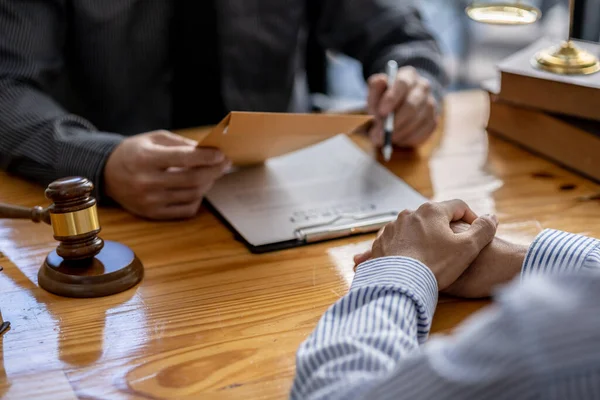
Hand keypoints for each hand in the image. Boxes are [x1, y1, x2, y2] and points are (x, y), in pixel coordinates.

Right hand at [104, 130, 229, 219]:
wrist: (108, 173)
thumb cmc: (136, 152)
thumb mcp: (154, 139)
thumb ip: (182, 144)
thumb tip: (210, 151)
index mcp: (145, 158)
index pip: (183, 158)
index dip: (206, 157)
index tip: (222, 154)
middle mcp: (146, 181)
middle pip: (192, 179)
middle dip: (214, 170)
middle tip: (225, 163)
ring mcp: (149, 200)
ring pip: (192, 194)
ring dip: (208, 183)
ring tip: (212, 173)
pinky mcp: (152, 214)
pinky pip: (185, 210)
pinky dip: (197, 199)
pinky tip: (198, 188)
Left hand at [354, 221, 527, 297]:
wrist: (399, 284)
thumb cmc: (435, 265)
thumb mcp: (468, 248)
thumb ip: (483, 229)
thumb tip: (491, 217)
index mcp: (431, 211)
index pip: (458, 206)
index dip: (472, 217)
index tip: (477, 231)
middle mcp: (409, 214)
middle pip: (434, 217)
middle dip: (446, 229)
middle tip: (454, 246)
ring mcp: (392, 227)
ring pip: (414, 228)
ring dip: (423, 237)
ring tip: (431, 255)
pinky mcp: (380, 242)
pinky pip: (396, 241)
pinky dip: (404, 247)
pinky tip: (410, 260)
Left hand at [367, 66, 437, 147]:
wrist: (399, 106)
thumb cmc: (384, 98)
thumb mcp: (376, 91)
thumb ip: (375, 89)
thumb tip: (381, 88)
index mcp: (408, 76)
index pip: (402, 84)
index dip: (392, 98)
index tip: (381, 112)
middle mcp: (423, 87)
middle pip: (411, 105)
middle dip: (394, 122)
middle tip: (380, 134)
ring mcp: (430, 104)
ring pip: (417, 121)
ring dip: (399, 133)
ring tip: (385, 138)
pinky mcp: (433, 120)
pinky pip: (422, 133)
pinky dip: (407, 139)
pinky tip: (397, 139)